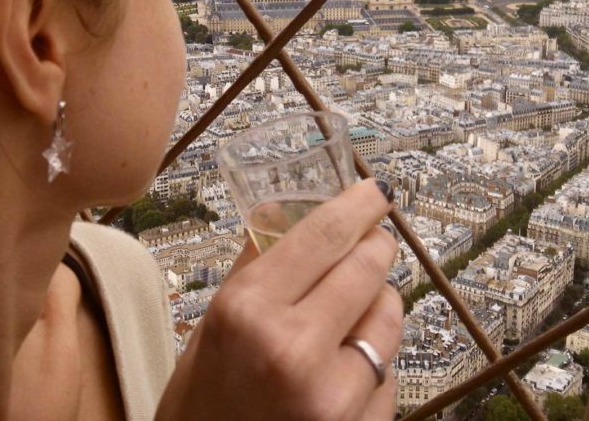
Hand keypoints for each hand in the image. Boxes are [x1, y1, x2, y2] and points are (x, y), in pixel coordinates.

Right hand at [157, 179, 401, 420]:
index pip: (322, 237)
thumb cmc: (198, 408)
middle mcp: (294, 347)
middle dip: (375, 247)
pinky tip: (342, 374)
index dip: (358, 205)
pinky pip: (388, 373)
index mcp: (246, 312)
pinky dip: (374, 362)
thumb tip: (283, 214)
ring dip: (379, 305)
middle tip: (372, 240)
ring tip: (352, 315)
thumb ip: (251, 271)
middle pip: (366, 268)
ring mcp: (335, 395)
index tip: (376, 190)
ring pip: (389, 318)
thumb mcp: (208, 332)